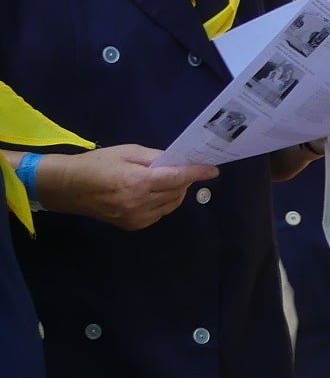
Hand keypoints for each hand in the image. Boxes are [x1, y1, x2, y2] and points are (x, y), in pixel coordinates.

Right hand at [31, 146, 216, 231]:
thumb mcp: (125, 152)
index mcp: (137, 182)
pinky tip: (154, 193)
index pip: (176, 178)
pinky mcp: (135, 225)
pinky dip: (164, 202)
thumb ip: (154, 157)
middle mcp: (140, 203)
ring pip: (171, 204)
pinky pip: (160, 213)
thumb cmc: (96, 164)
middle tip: (182, 169)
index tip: (212, 170)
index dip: (196, 173)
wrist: (69, 188)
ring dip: (176, 192)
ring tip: (167, 180)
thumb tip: (177, 161)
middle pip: (177, 192)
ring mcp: (138, 218)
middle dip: (184, 180)